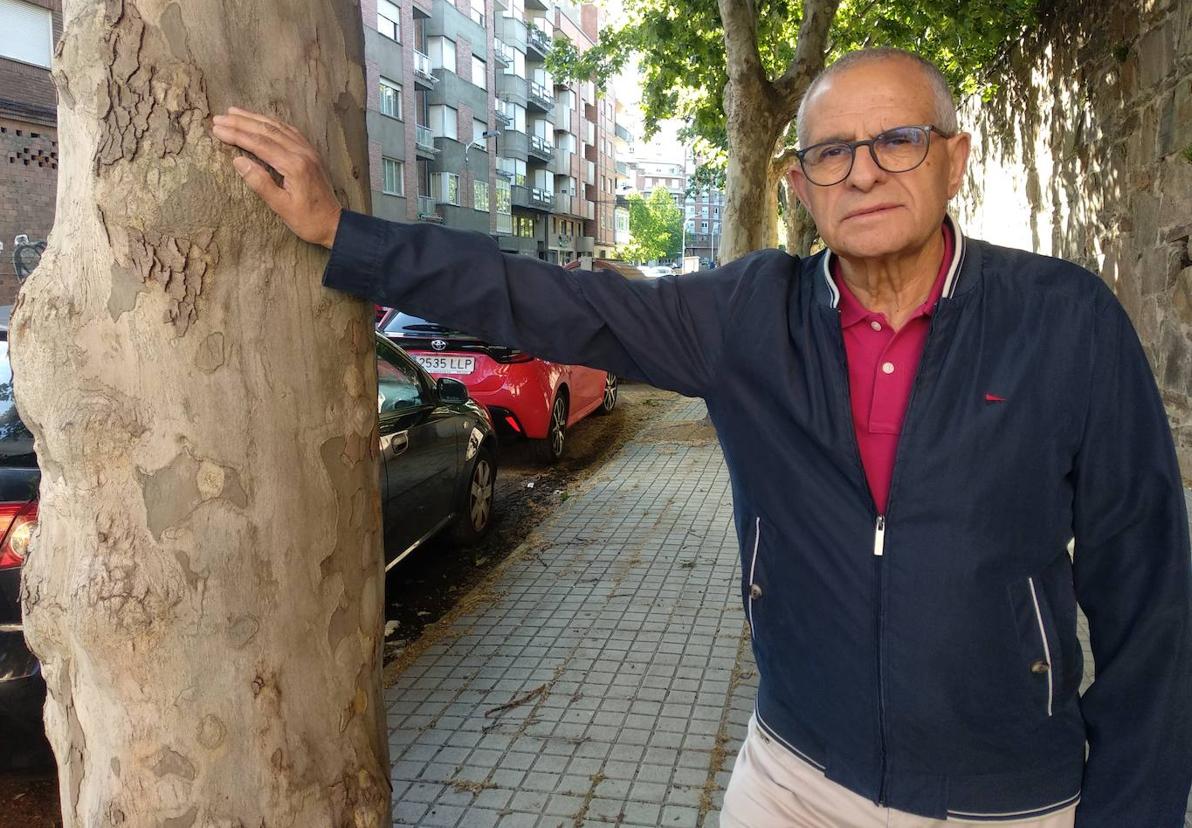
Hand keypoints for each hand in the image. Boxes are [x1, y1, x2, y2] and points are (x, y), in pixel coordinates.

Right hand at [212, 108, 342, 248]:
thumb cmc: (307, 220)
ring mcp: (308, 151)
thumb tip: (238, 161)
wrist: (334, 224)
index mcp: (294, 165)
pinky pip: (289, 131)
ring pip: (278, 127)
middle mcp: (302, 152)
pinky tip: (262, 120)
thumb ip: (260, 183)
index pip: (259, 143)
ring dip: (255, 118)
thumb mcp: (281, 207)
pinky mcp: (311, 153)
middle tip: (219, 117)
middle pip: (267, 130)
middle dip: (241, 122)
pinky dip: (272, 122)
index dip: (237, 134)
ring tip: (234, 111)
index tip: (217, 129)